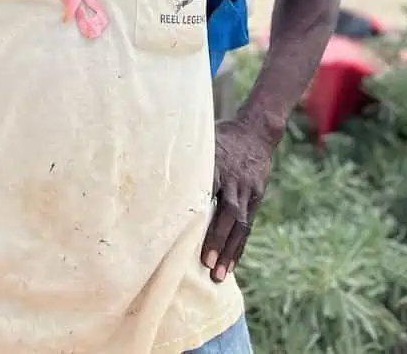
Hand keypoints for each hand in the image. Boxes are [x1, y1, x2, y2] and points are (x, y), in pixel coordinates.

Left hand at [201, 118, 275, 281]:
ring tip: (219, 275)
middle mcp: (235, 179)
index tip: (186, 229)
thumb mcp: (204, 139)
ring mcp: (247, 189)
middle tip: (206, 263)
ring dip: (229, 250)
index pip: (207, 188)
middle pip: (227, 212)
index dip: (199, 208)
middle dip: (216, 238)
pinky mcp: (256, 197)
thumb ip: (185, 156)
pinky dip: (238, 246)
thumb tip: (150, 164)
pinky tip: (231, 264)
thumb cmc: (221, 136)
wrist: (257, 131)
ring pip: (240, 224)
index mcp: (218, 162)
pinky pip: (248, 225)